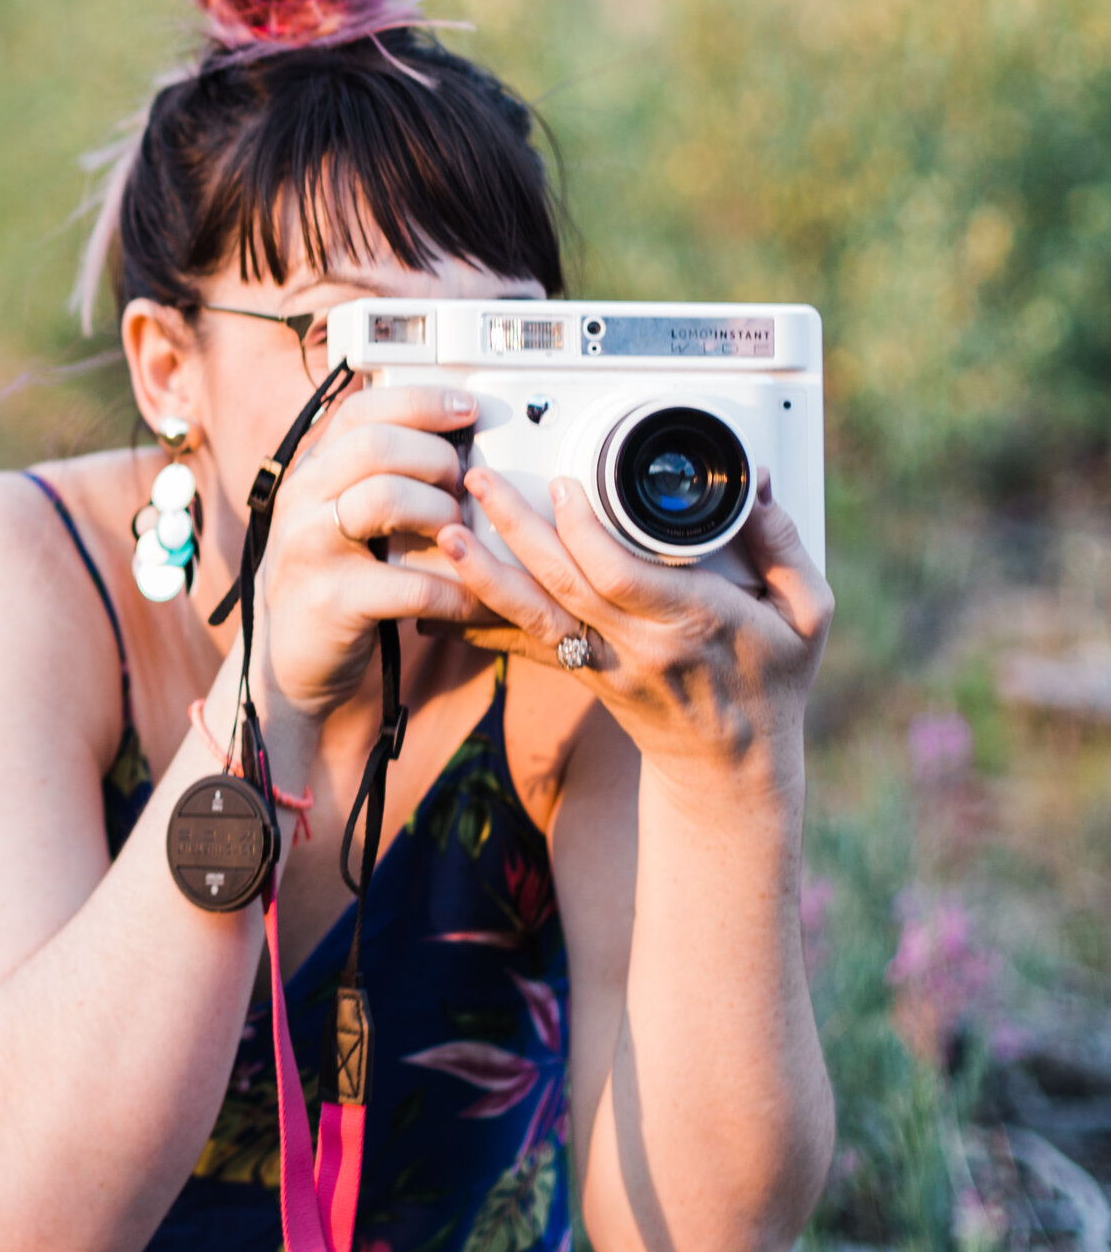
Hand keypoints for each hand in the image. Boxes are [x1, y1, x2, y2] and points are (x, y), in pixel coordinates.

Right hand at [251, 380, 476, 720]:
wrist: (284, 665)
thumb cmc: (329, 583)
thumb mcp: (336, 519)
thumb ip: (373, 479)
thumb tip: (452, 441)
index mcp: (310, 472)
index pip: (360, 410)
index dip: (419, 402)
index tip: (468, 411)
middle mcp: (301, 500)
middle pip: (375, 446)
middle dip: (436, 459)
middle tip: (463, 488)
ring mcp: (310, 548)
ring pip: (387, 498)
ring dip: (443, 514)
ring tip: (461, 537)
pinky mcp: (331, 601)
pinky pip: (411, 585)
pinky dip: (456, 593)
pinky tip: (475, 601)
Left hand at [438, 466, 831, 788]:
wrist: (733, 773)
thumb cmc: (773, 685)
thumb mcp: (808, 615)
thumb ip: (785, 545)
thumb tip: (759, 481)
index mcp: (693, 623)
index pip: (621, 576)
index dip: (584, 532)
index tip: (564, 485)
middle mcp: (638, 646)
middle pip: (562, 585)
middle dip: (515, 529)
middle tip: (479, 479)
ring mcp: (603, 665)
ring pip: (532, 617)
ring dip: (483, 575)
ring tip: (446, 534)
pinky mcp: (582, 675)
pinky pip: (525, 645)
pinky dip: (483, 618)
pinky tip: (442, 595)